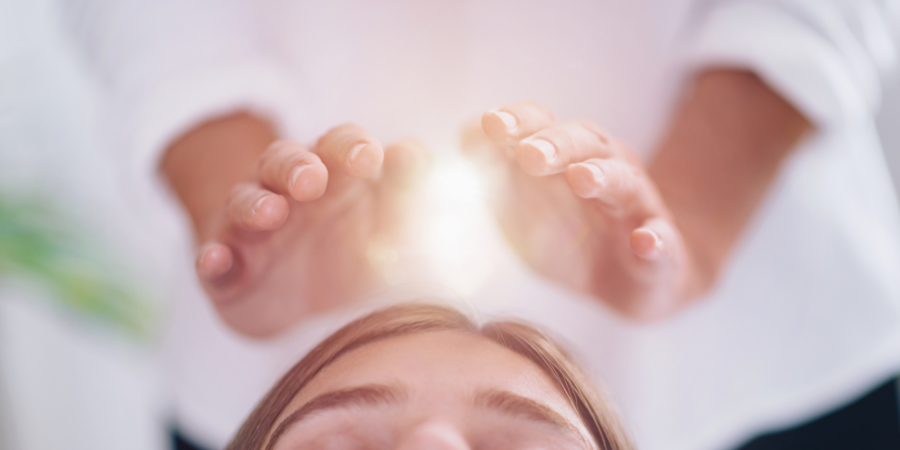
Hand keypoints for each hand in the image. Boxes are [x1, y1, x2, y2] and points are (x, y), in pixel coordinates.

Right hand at [193, 124, 425, 336]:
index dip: (353, 147)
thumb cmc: (352, 254)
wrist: (297, 303)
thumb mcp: (388, 230)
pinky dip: (213, 259)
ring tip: (270, 214)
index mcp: (334, 178)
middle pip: (285, 162)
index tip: (373, 159)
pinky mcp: (226, 270)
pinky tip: (217, 261)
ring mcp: (252, 230)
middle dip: (297, 166)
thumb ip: (407, 198)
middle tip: (312, 179)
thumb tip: (415, 157)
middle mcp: (289, 194)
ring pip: (245, 202)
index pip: (340, 146)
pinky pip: (213, 259)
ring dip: (255, 205)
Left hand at [463, 102, 701, 318]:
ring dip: (602, 176)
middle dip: (555, 144)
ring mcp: (637, 207)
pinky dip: (655, 240)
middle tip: (529, 154)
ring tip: (580, 178)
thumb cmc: (568, 236)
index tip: (490, 125)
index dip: (518, 122)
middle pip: (583, 142)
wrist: (631, 282)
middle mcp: (605, 168)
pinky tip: (645, 240)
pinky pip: (662, 241)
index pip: (541, 124)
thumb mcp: (519, 207)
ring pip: (624, 181)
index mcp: (566, 155)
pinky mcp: (662, 250)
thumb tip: (451, 142)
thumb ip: (490, 175)